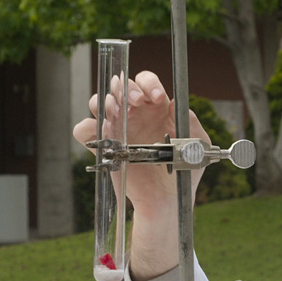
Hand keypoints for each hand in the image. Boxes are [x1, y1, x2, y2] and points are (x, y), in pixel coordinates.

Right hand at [72, 71, 210, 280]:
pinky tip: (105, 133)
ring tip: (119, 114)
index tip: (157, 98)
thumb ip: (190, 121)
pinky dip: (88, 127)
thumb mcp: (197, 144)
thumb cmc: (185, 170)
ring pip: (98, 101)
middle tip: (137, 102)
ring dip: (105, 101)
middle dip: (126, 87)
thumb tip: (174, 103)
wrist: (169, 198)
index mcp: (156, 108)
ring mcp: (118, 128)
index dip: (149, 83)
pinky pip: (84, 129)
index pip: (146, 82)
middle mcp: (135, 114)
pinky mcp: (104, 145)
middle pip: (120, 85)